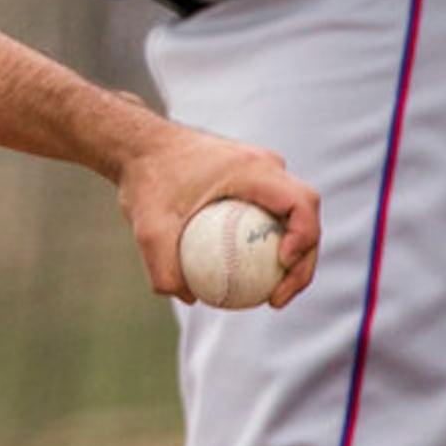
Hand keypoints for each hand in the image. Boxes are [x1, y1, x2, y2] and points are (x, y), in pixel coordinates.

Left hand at [114, 116, 321, 309]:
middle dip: (303, 261)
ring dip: (292, 257)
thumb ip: (164, 266)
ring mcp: (261, 172)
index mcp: (253, 168)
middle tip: (277, 299)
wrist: (139, 147)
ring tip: (269, 297)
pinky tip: (248, 282)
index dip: (304, 238)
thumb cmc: (146, 180)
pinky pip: (271, 217)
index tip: (281, 266)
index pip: (301, 203)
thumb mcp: (147, 227)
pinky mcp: (252, 183)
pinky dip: (268, 247)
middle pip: (305, 215)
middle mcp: (265, 166)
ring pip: (292, 217)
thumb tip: (190, 299)